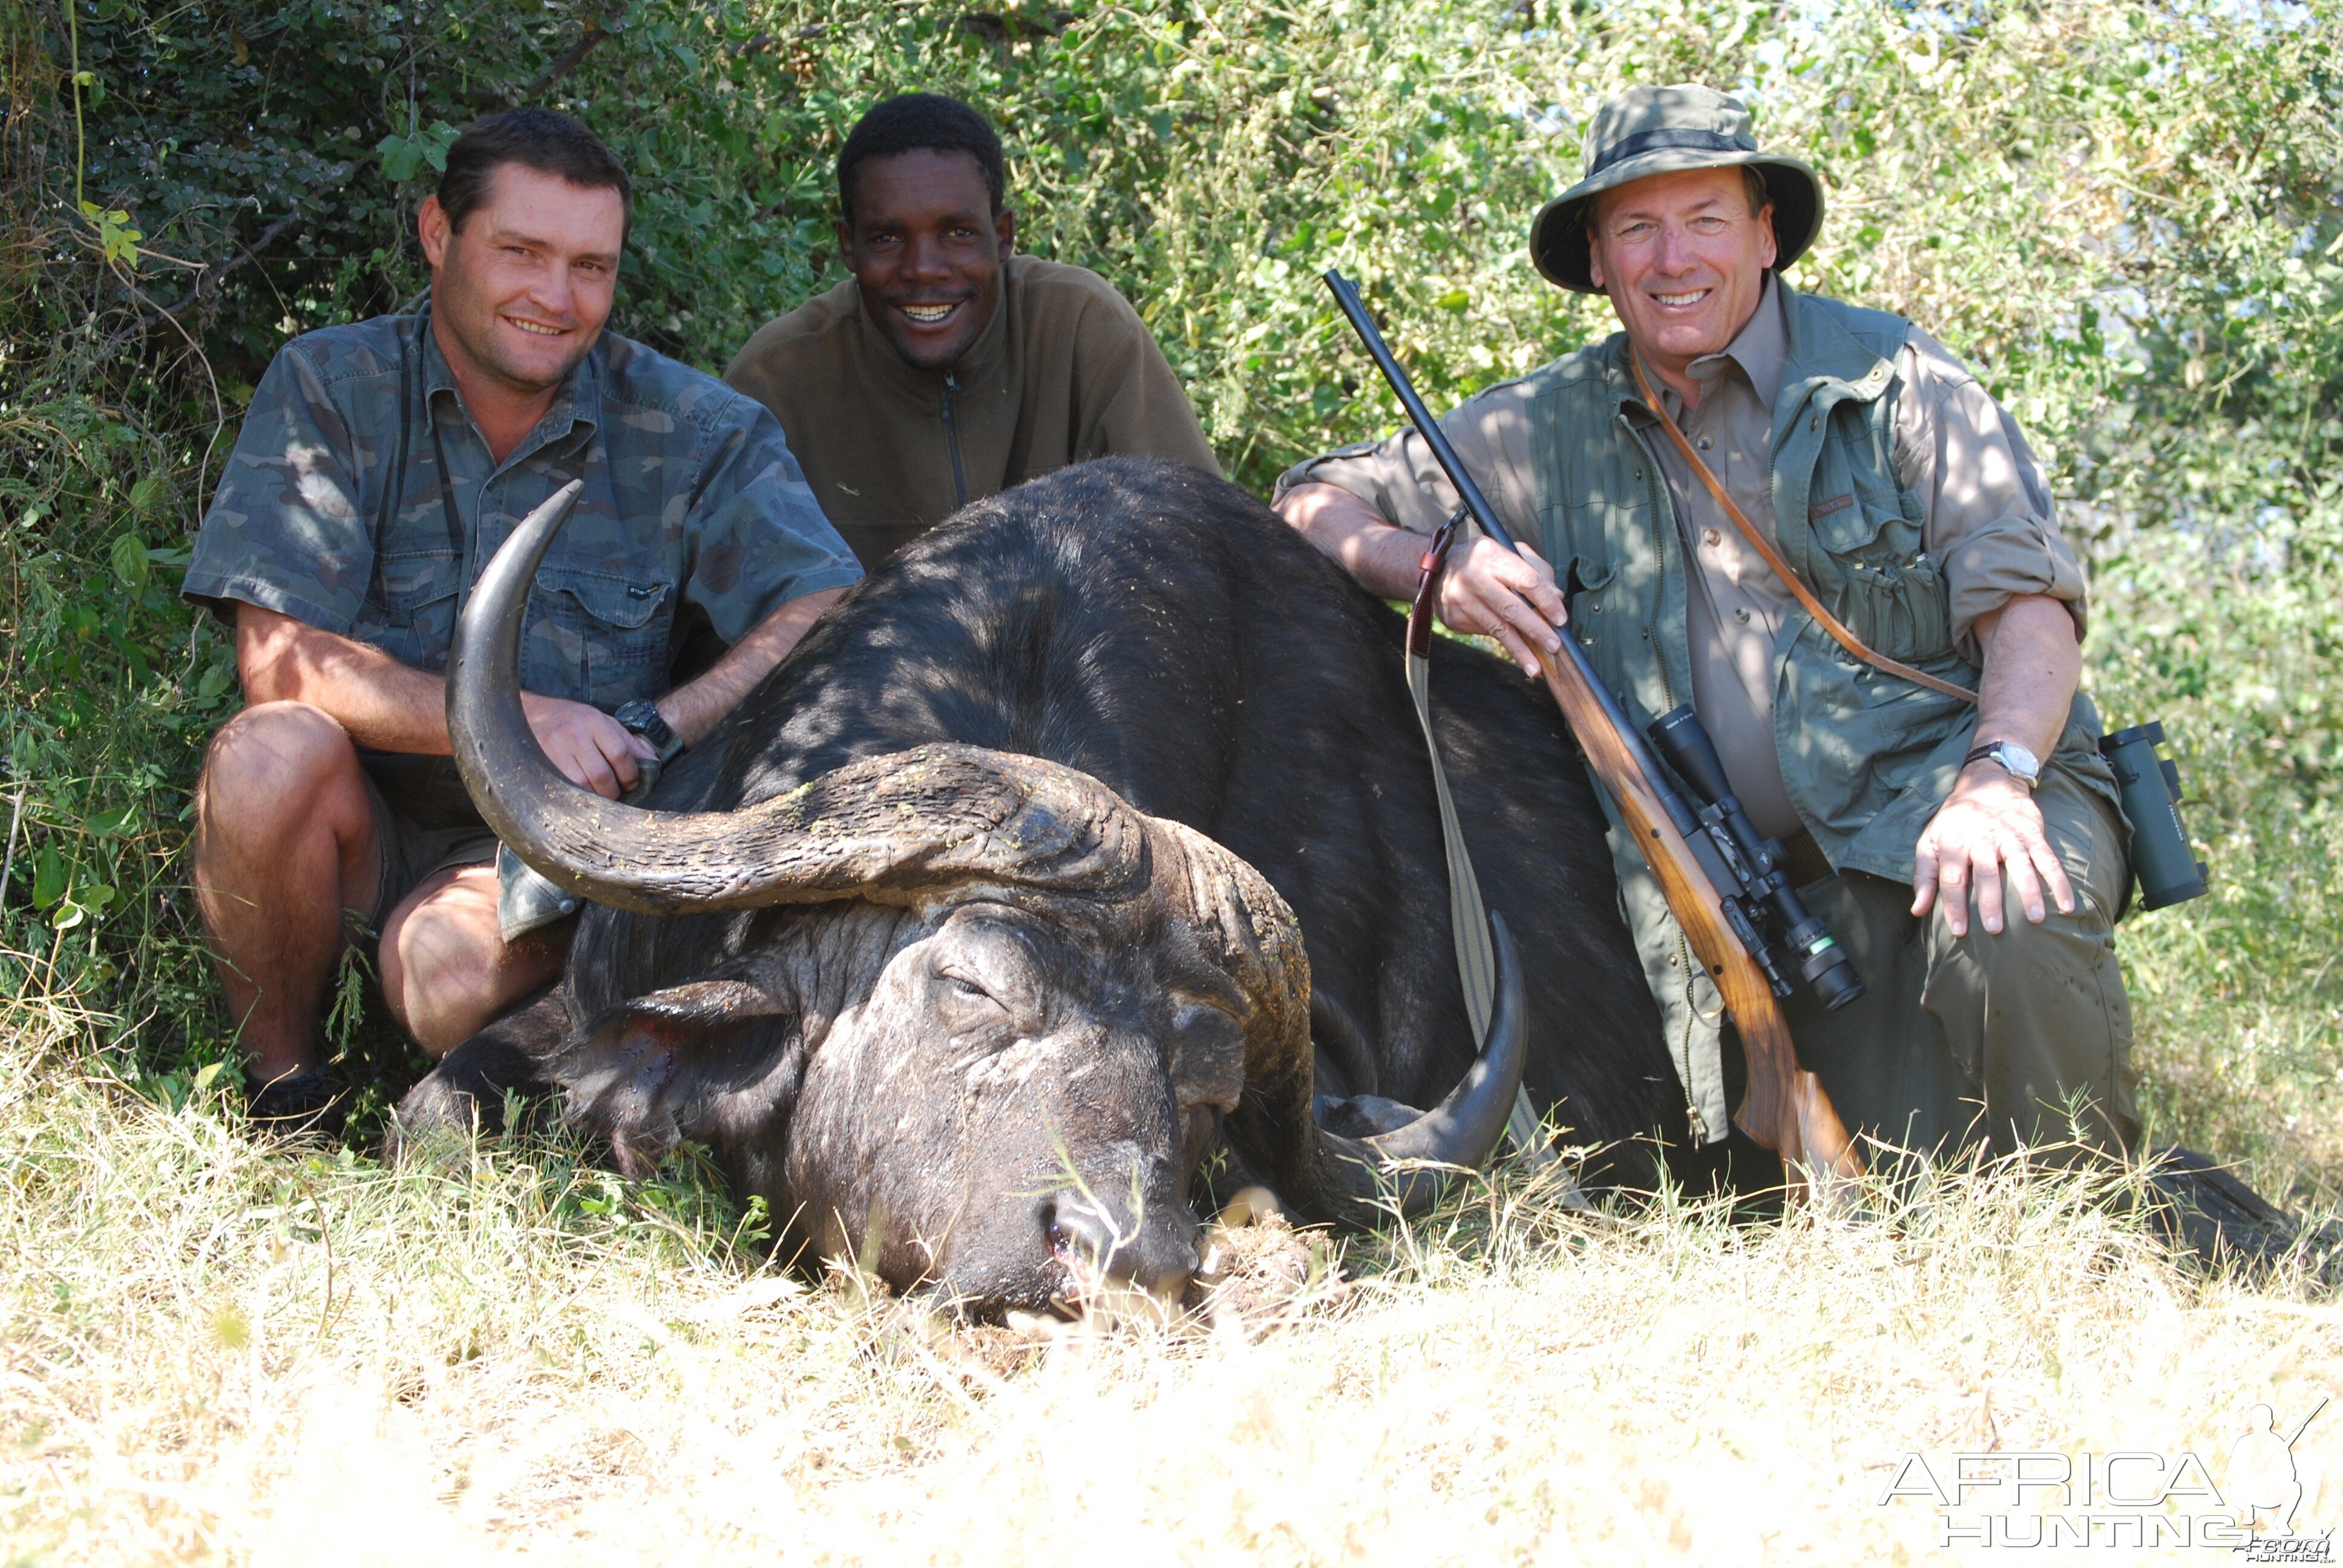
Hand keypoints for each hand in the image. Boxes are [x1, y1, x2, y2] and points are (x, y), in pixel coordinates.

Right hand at [521, 693, 654, 798]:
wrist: (532, 713)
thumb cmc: (572, 720)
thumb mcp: (602, 722)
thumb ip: (628, 741)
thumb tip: (653, 763)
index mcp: (594, 721)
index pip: (620, 753)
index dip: (631, 774)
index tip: (632, 783)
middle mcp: (574, 734)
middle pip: (602, 774)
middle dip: (613, 790)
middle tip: (615, 793)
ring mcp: (555, 749)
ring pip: (583, 785)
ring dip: (595, 796)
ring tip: (599, 794)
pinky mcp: (541, 762)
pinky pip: (564, 787)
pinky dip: (577, 795)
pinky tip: (581, 794)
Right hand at [1436, 535, 1566, 676]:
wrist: (1438, 571)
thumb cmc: (1484, 561)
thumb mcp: (1509, 552)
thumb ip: (1536, 570)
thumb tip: (1557, 597)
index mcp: (1491, 554)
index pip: (1526, 580)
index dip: (1546, 601)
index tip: (1561, 619)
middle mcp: (1473, 576)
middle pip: (1511, 608)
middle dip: (1536, 630)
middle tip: (1554, 646)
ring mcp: (1461, 599)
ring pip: (1497, 629)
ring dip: (1520, 650)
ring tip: (1536, 667)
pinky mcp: (1454, 617)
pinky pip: (1485, 633)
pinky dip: (1504, 643)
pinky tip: (1518, 653)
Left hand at [1911, 762, 2076, 935]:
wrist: (1988, 783)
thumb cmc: (1954, 822)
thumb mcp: (1930, 842)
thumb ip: (1924, 877)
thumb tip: (1917, 911)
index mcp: (1953, 843)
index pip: (1951, 879)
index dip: (1954, 906)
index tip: (1959, 931)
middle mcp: (1982, 839)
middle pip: (1986, 874)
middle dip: (1990, 902)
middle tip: (1994, 930)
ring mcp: (2010, 836)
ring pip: (2021, 867)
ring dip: (2029, 893)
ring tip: (2035, 919)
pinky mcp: (2033, 834)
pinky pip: (2049, 860)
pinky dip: (2059, 882)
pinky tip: (2066, 905)